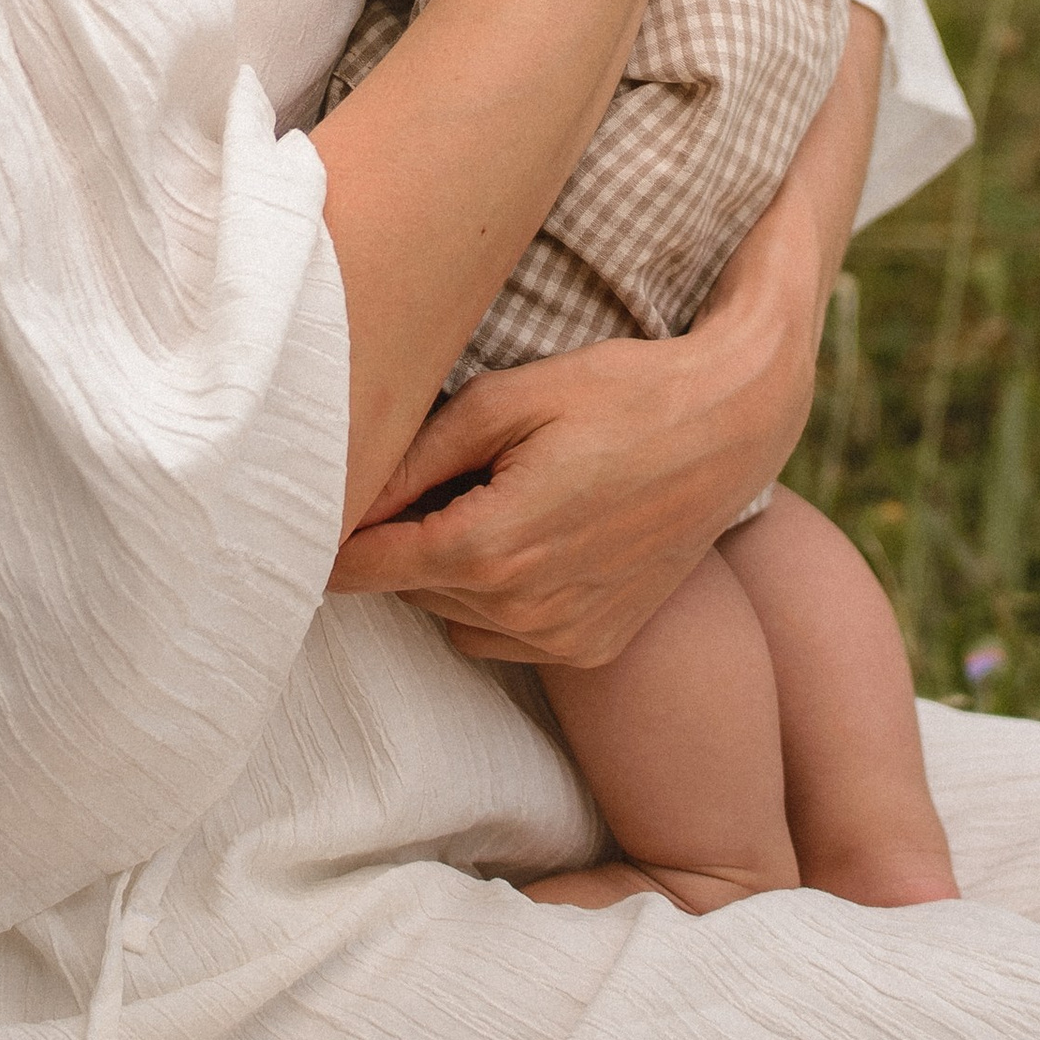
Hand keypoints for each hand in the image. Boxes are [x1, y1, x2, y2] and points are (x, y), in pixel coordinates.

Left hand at [328, 313, 815, 668]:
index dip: (331, 542)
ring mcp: (564, 638)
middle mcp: (524, 612)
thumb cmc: (618, 393)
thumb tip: (346, 499)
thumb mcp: (505, 400)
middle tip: (435, 470)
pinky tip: (535, 533)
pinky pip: (505, 636)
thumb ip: (416, 458)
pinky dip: (498, 597)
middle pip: (410, 589)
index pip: (368, 569)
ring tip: (495, 494)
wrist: (733, 423)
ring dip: (450, 570)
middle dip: (403, 538)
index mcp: (492, 549)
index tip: (306, 513)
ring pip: (454, 617)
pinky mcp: (594, 646)